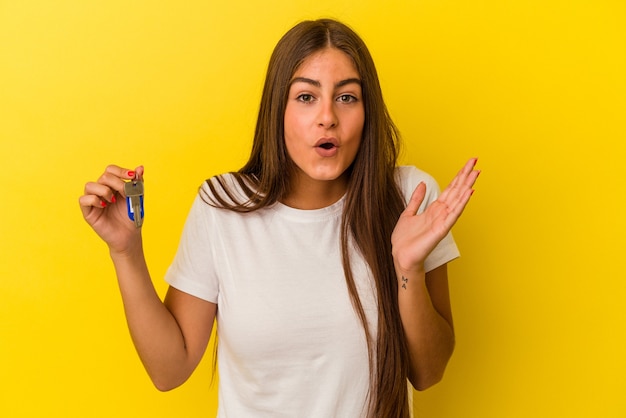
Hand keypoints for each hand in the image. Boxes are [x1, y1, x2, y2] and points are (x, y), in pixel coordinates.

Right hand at [79, 165, 144, 253]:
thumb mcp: (137, 198)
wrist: (129, 236)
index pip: (110, 170)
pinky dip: (94, 200)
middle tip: (125, 193)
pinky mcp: (88, 212)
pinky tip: (104, 206)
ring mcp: (94, 201)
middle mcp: (102, 191)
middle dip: (116, 182)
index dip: (120, 171)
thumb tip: (140, 167)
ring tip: (113, 200)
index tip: (132, 176)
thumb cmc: (132, 217)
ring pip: (90, 185)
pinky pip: (83, 199)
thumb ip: (138, 183)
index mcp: (113, 186)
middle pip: (103, 176)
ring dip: (104, 190)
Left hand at [391, 158, 479, 273]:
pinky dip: (461, 204)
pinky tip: (469, 193)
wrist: (401, 256)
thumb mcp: (408, 213)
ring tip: (476, 173)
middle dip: (465, 176)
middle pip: (456, 191)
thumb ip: (416, 199)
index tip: (468, 164)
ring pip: (458, 200)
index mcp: (434, 209)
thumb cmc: (405, 240)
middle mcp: (441, 213)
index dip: (458, 175)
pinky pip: (453, 215)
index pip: (450, 189)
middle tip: (476, 161)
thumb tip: (423, 184)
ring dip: (467, 186)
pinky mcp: (441, 230)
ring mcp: (442, 221)